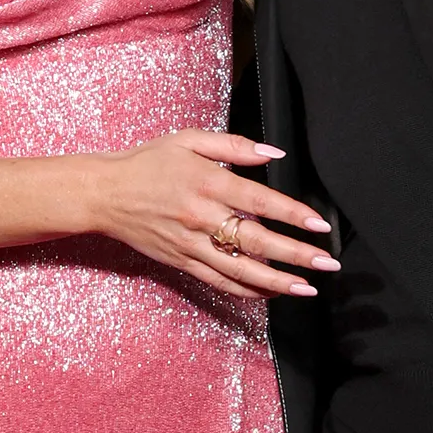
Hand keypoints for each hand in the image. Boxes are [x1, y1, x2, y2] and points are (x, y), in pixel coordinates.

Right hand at [87, 129, 338, 301]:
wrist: (105, 193)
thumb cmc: (147, 162)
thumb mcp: (189, 139)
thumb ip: (234, 146)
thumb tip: (273, 152)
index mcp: (208, 183)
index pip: (260, 202)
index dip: (293, 214)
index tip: (319, 225)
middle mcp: (202, 217)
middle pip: (256, 241)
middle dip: (296, 255)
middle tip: (326, 264)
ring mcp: (191, 244)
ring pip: (240, 269)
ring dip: (277, 282)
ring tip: (306, 288)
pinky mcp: (182, 261)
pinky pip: (219, 281)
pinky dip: (247, 290)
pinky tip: (270, 294)